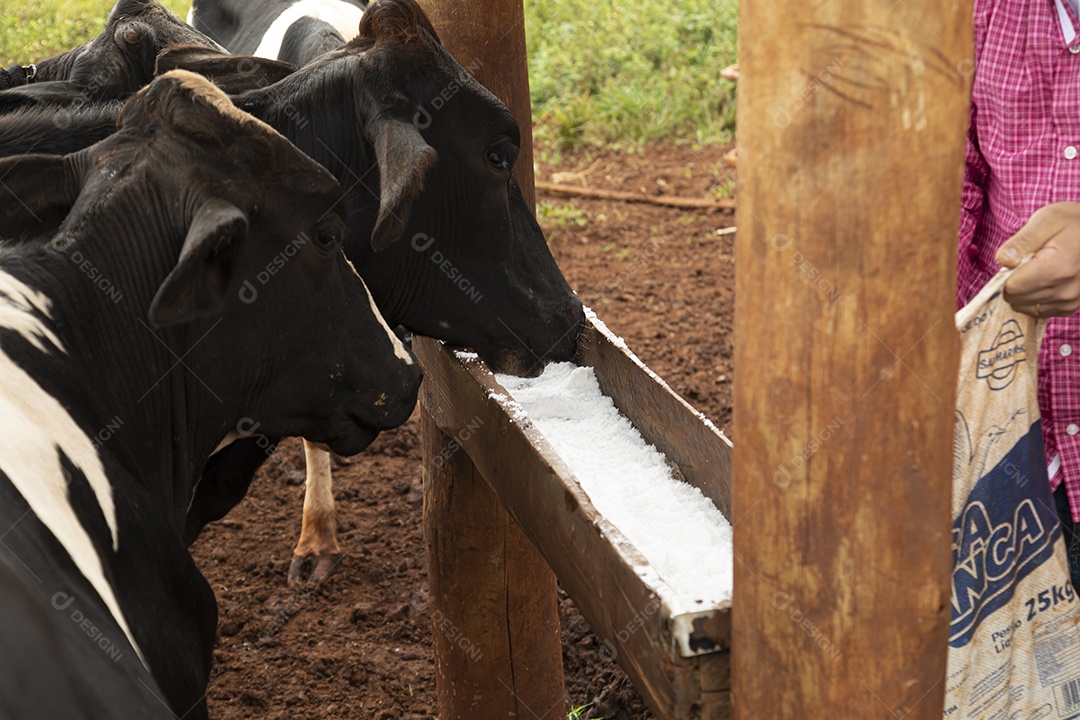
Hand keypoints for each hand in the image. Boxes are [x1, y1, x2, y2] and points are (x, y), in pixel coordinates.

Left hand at [995, 202, 1079, 316]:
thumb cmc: (1071, 222)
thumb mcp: (1046, 221)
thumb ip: (1021, 242)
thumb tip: (1004, 261)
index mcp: (1059, 267)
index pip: (1013, 287)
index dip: (1008, 273)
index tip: (1019, 259)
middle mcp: (1066, 290)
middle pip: (1016, 298)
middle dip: (1015, 281)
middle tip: (1030, 263)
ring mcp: (1070, 301)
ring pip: (1024, 307)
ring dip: (1024, 290)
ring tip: (1039, 270)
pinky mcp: (1070, 307)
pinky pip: (1038, 310)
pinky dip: (1034, 297)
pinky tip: (1044, 280)